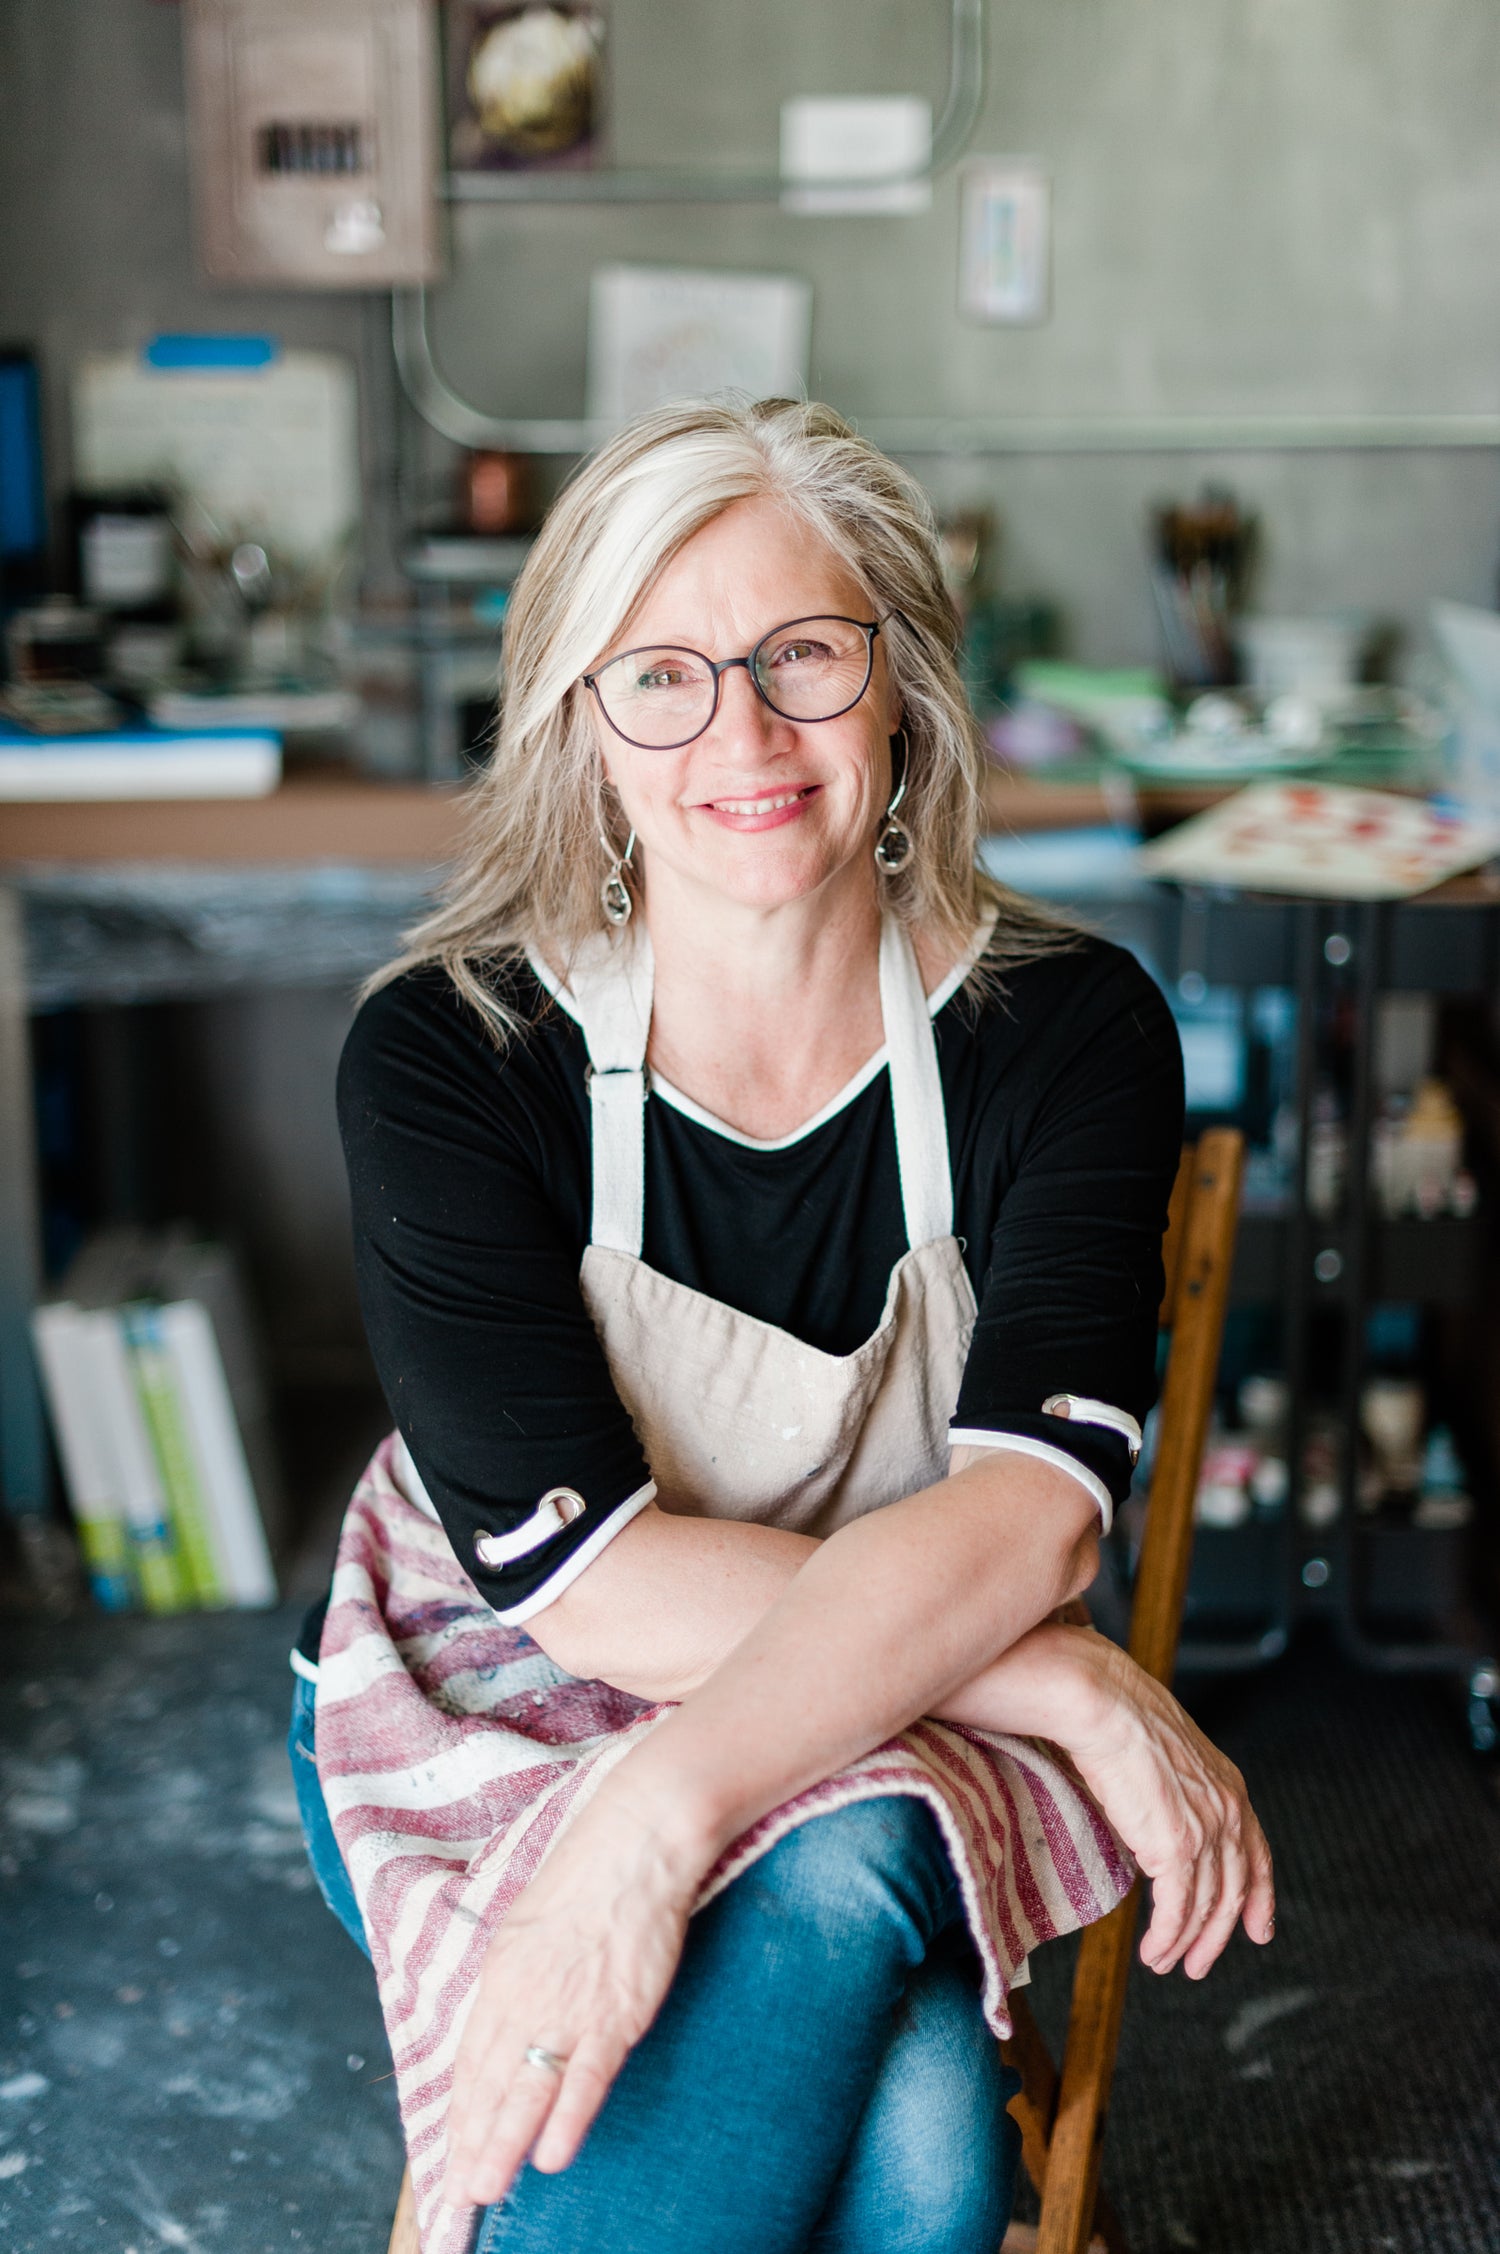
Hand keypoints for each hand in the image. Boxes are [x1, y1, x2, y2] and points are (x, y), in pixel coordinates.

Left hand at [441, 1791, 702, 2209]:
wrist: (634, 1843)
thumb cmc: (586, 1874)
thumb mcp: (528, 1924)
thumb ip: (516, 1977)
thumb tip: (508, 2016)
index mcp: (500, 1973)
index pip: (472, 2057)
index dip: (462, 2108)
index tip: (453, 2147)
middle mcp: (524, 1997)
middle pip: (491, 2084)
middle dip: (473, 2142)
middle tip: (462, 2192)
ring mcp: (568, 2009)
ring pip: (527, 2091)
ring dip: (504, 2145)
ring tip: (487, 2188)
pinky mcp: (615, 2015)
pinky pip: (585, 2079)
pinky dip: (567, 2119)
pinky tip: (552, 2155)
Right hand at [1058, 1635, 1274, 1979]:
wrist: (1102, 1703)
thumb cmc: (1118, 1716)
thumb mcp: (1164, 1755)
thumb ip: (1174, 1791)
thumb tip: (1153, 1816)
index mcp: (1229, 1786)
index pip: (1257, 1853)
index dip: (1260, 1897)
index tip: (1258, 1929)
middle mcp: (1228, 1811)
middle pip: (1233, 1890)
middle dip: (1218, 1935)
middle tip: (1200, 1964)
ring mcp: (1206, 1831)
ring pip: (1205, 1907)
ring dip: (1185, 1944)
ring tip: (1165, 1964)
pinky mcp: (1175, 1848)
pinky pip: (1177, 1910)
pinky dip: (1167, 1938)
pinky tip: (1154, 1953)